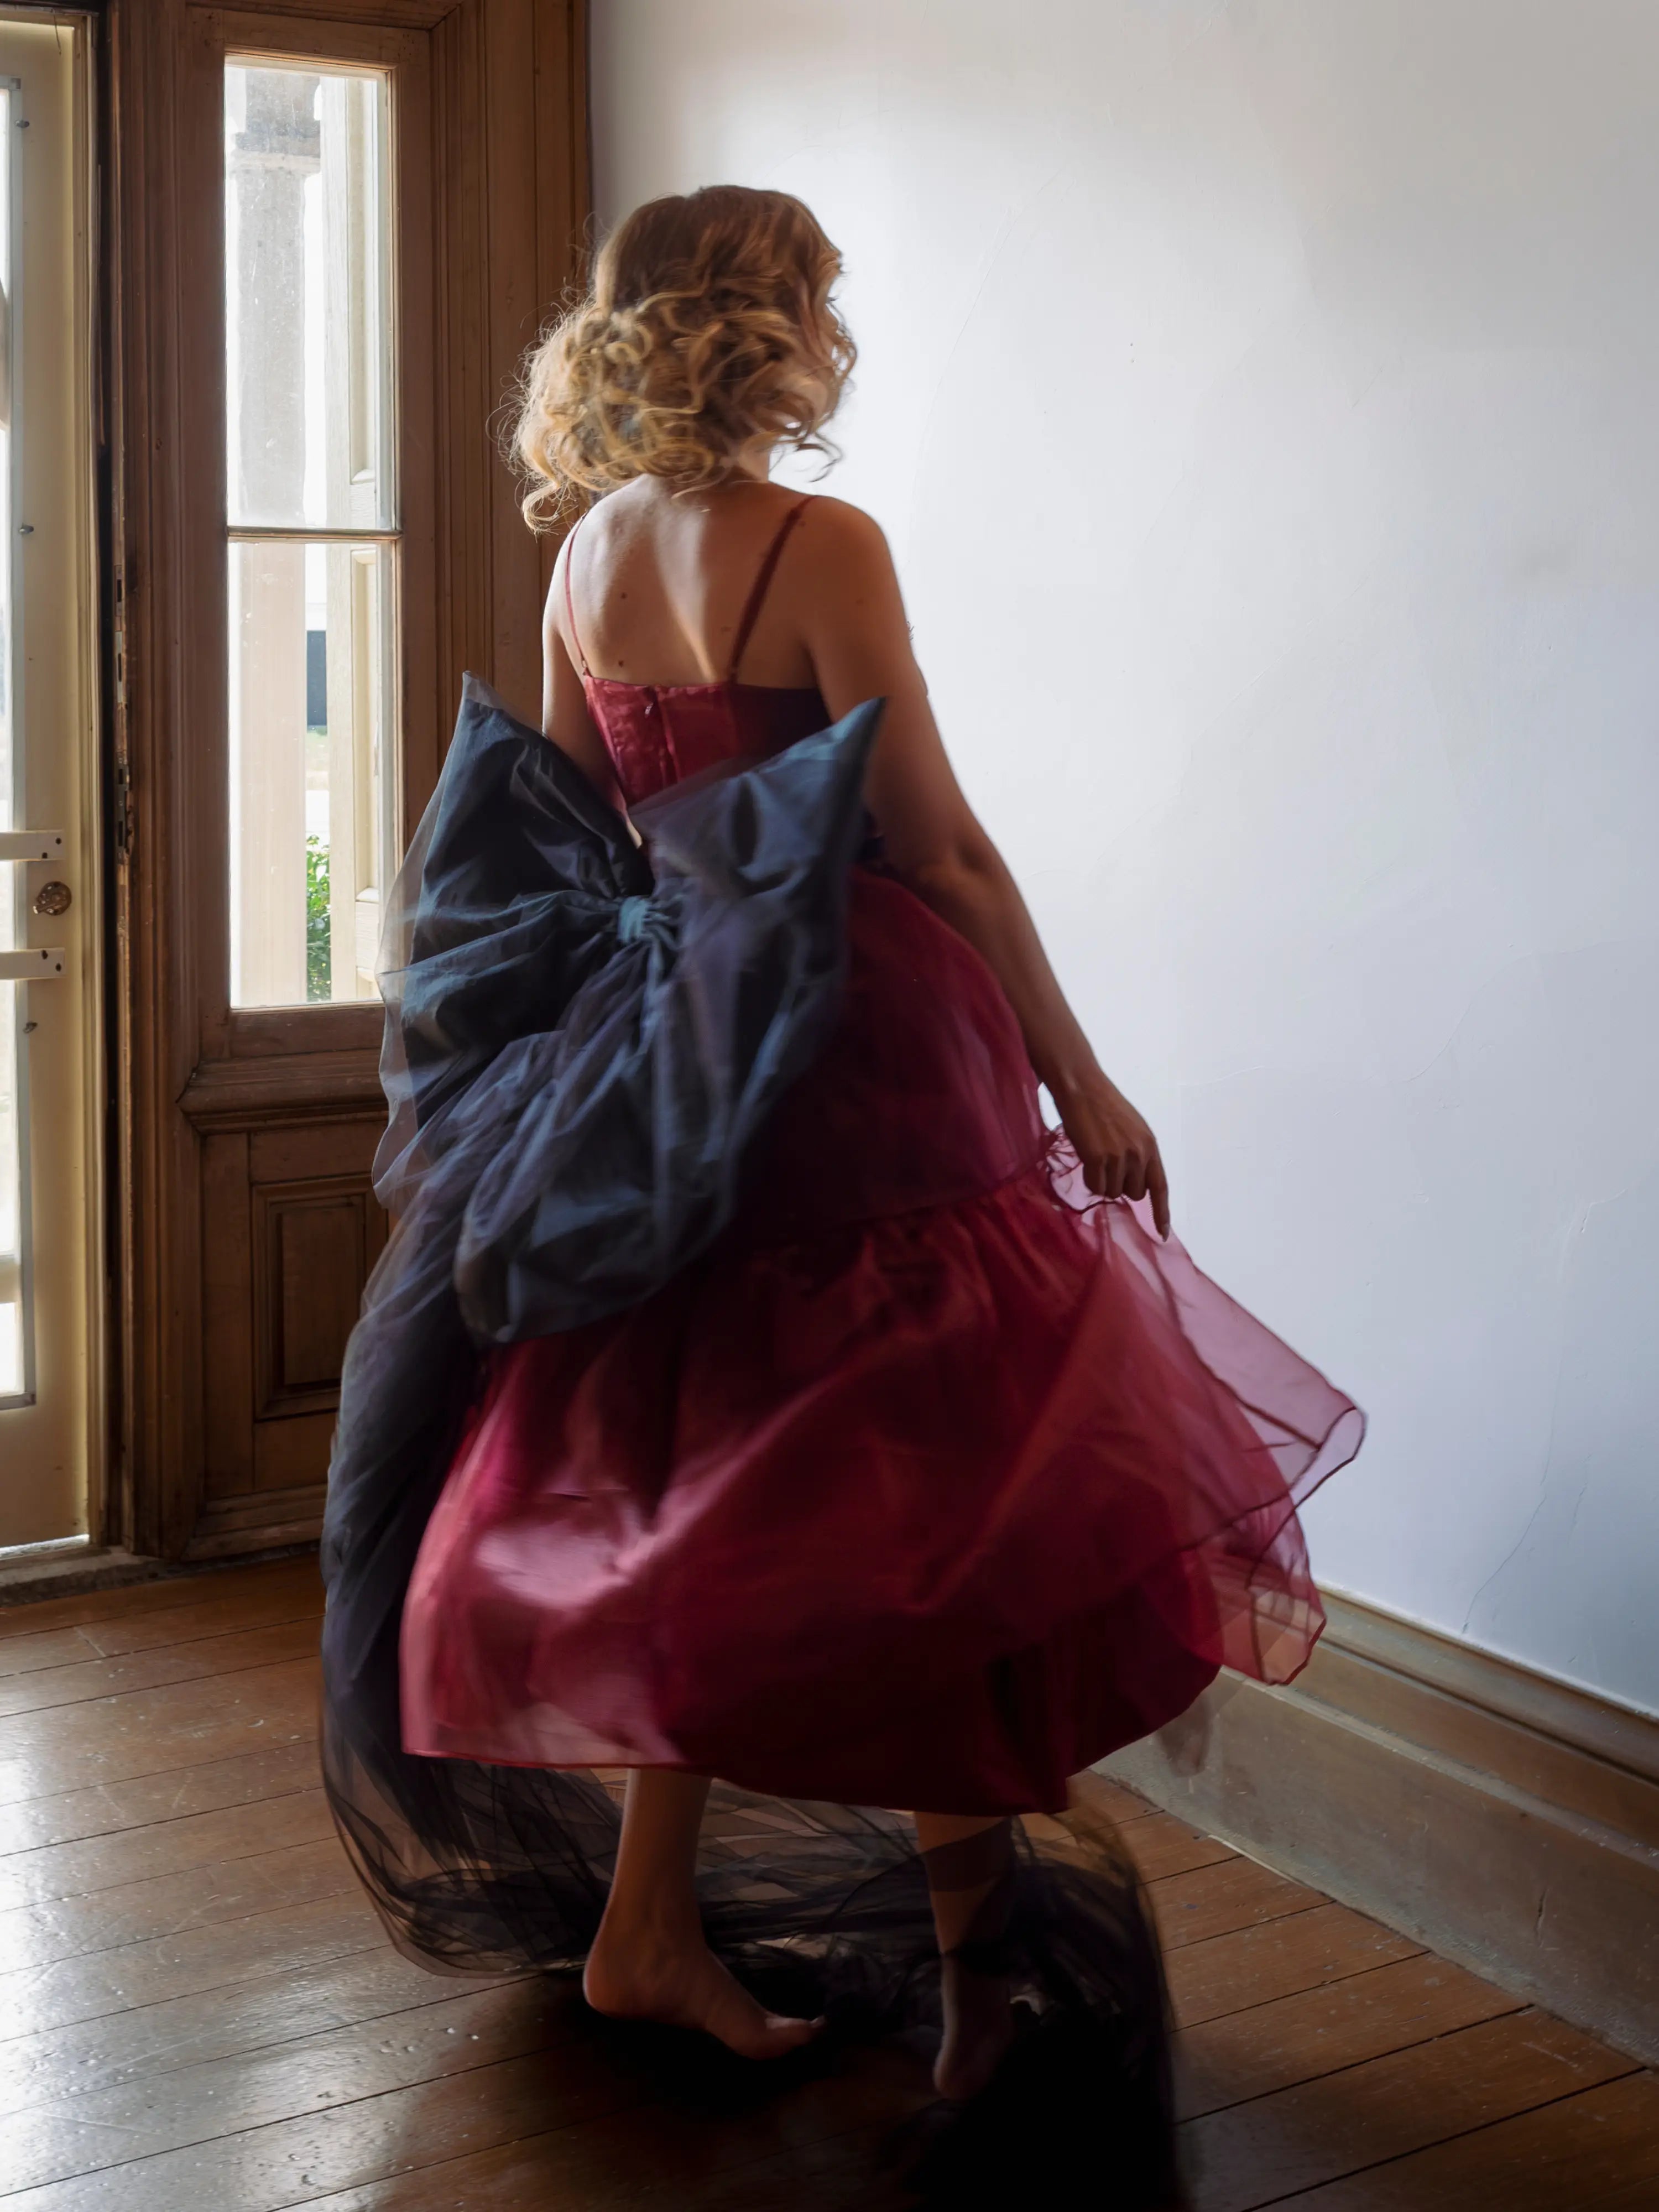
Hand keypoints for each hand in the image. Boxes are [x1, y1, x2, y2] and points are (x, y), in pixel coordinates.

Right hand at [1054, 1071, 1170, 1239]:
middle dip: (1120, 1185)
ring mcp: (1119, 1157)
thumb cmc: (1104, 1106)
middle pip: (1133, 1193)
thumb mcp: (1133, 1129)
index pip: (1160, 1186)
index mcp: (1150, 1146)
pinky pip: (1095, 1186)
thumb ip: (1139, 1154)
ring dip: (1102, 1181)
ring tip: (1095, 1155)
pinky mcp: (1097, 1159)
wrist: (1081, 1087)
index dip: (1161, 1212)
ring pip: (1112, 1192)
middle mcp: (1139, 1153)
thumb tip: (1136, 1185)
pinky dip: (1089, 1178)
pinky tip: (1086, 1157)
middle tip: (1107, 1163)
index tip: (1163, 1233)